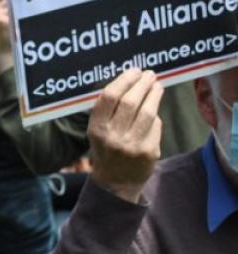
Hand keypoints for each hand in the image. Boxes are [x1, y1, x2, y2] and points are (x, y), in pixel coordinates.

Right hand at [87, 69, 163, 202]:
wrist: (115, 182)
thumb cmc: (106, 149)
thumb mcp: (97, 130)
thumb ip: (108, 109)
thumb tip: (130, 81)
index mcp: (96, 128)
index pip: (110, 97)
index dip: (124, 80)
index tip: (134, 71)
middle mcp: (113, 136)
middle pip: (131, 102)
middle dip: (142, 84)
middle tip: (149, 74)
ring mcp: (132, 145)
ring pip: (147, 112)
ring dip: (154, 95)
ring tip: (157, 85)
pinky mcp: (149, 152)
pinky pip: (155, 126)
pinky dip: (155, 115)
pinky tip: (154, 109)